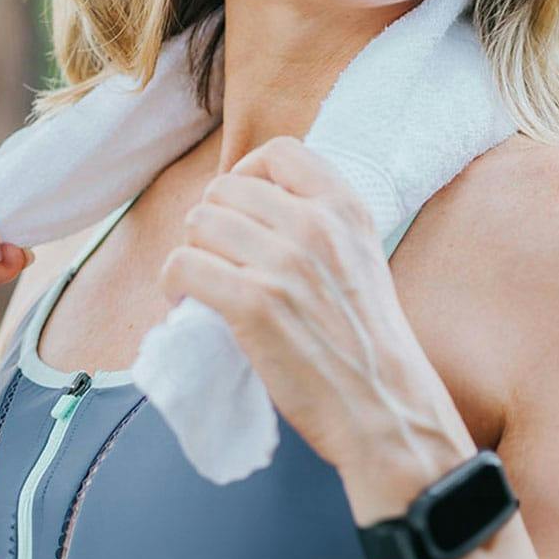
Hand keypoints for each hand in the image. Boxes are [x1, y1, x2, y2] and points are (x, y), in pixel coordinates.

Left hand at [159, 136, 459, 471]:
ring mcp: (284, 263)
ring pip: (198, 224)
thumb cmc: (368, 341)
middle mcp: (316, 226)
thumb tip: (255, 207)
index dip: (247, 173)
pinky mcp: (253, 304)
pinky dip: (173, 282)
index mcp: (346, 209)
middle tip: (218, 258)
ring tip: (202, 282)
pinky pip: (182, 265)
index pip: (279, 152)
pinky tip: (185, 301)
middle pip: (225, 189)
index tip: (241, 208)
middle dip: (212, 221)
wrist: (385, 406)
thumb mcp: (363, 257)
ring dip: (191, 252)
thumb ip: (322, 223)